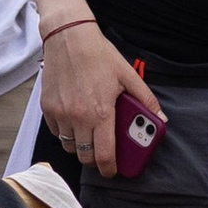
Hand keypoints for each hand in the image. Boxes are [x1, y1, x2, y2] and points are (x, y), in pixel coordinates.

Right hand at [38, 20, 162, 181]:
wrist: (68, 37)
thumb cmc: (97, 55)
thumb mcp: (127, 75)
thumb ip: (145, 100)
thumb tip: (159, 117)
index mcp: (100, 112)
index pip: (104, 155)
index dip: (110, 169)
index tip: (113, 170)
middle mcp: (78, 117)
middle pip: (85, 156)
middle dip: (95, 159)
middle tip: (102, 151)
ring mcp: (60, 113)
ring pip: (69, 146)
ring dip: (80, 146)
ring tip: (89, 133)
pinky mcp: (47, 108)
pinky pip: (56, 132)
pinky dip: (66, 132)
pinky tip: (75, 120)